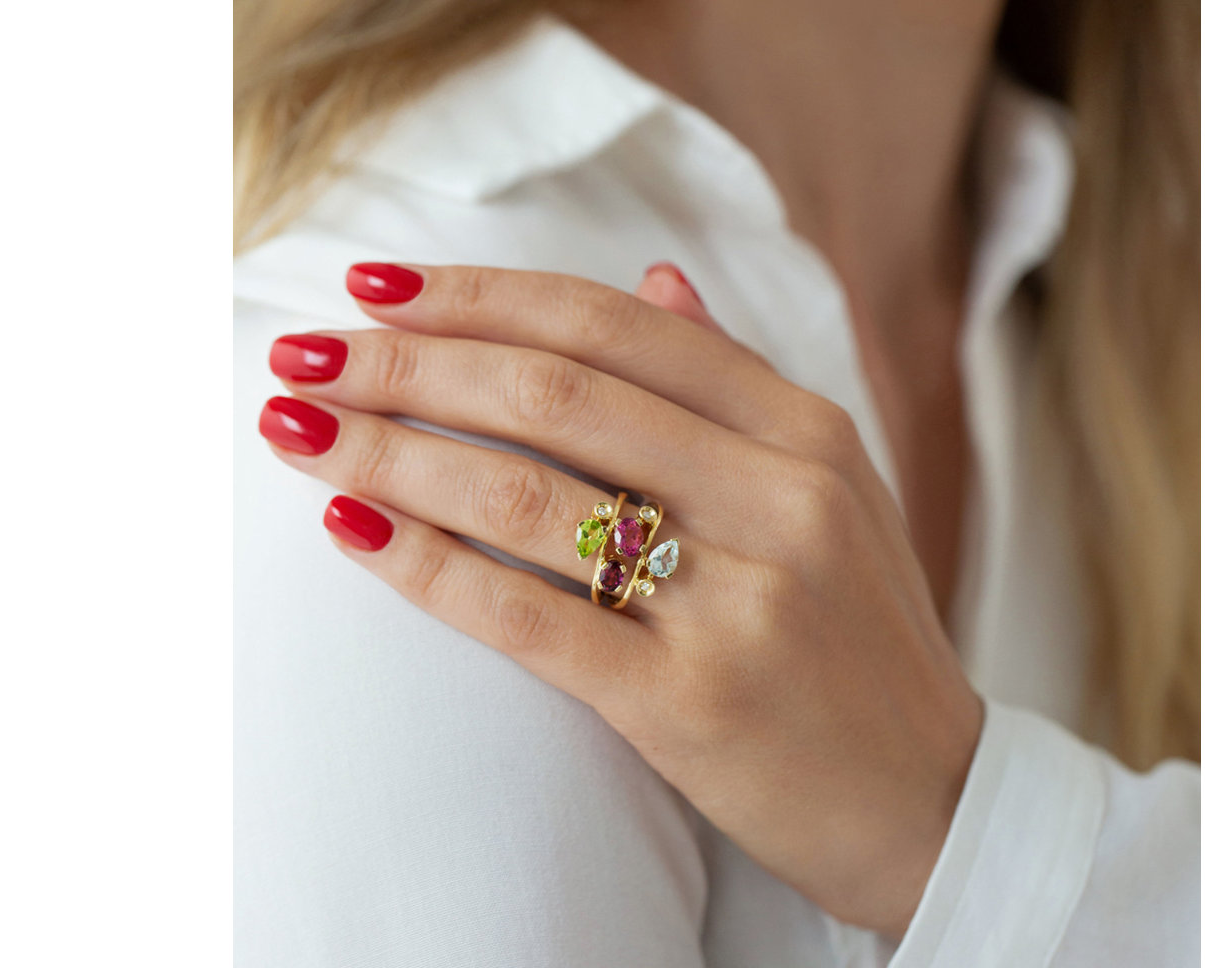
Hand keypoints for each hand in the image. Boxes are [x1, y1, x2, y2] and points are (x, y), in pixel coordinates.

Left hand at [257, 261, 983, 935]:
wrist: (933, 804)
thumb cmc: (863, 642)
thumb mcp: (838, 492)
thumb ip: (740, 385)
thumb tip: (653, 278)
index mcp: (806, 433)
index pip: (616, 326)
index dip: (481, 295)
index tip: (377, 283)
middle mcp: (779, 498)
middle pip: (554, 393)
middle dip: (407, 361)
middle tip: (303, 349)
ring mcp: (740, 601)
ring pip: (526, 495)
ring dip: (390, 450)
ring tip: (296, 426)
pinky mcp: (691, 703)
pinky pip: (527, 617)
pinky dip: (424, 564)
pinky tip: (351, 526)